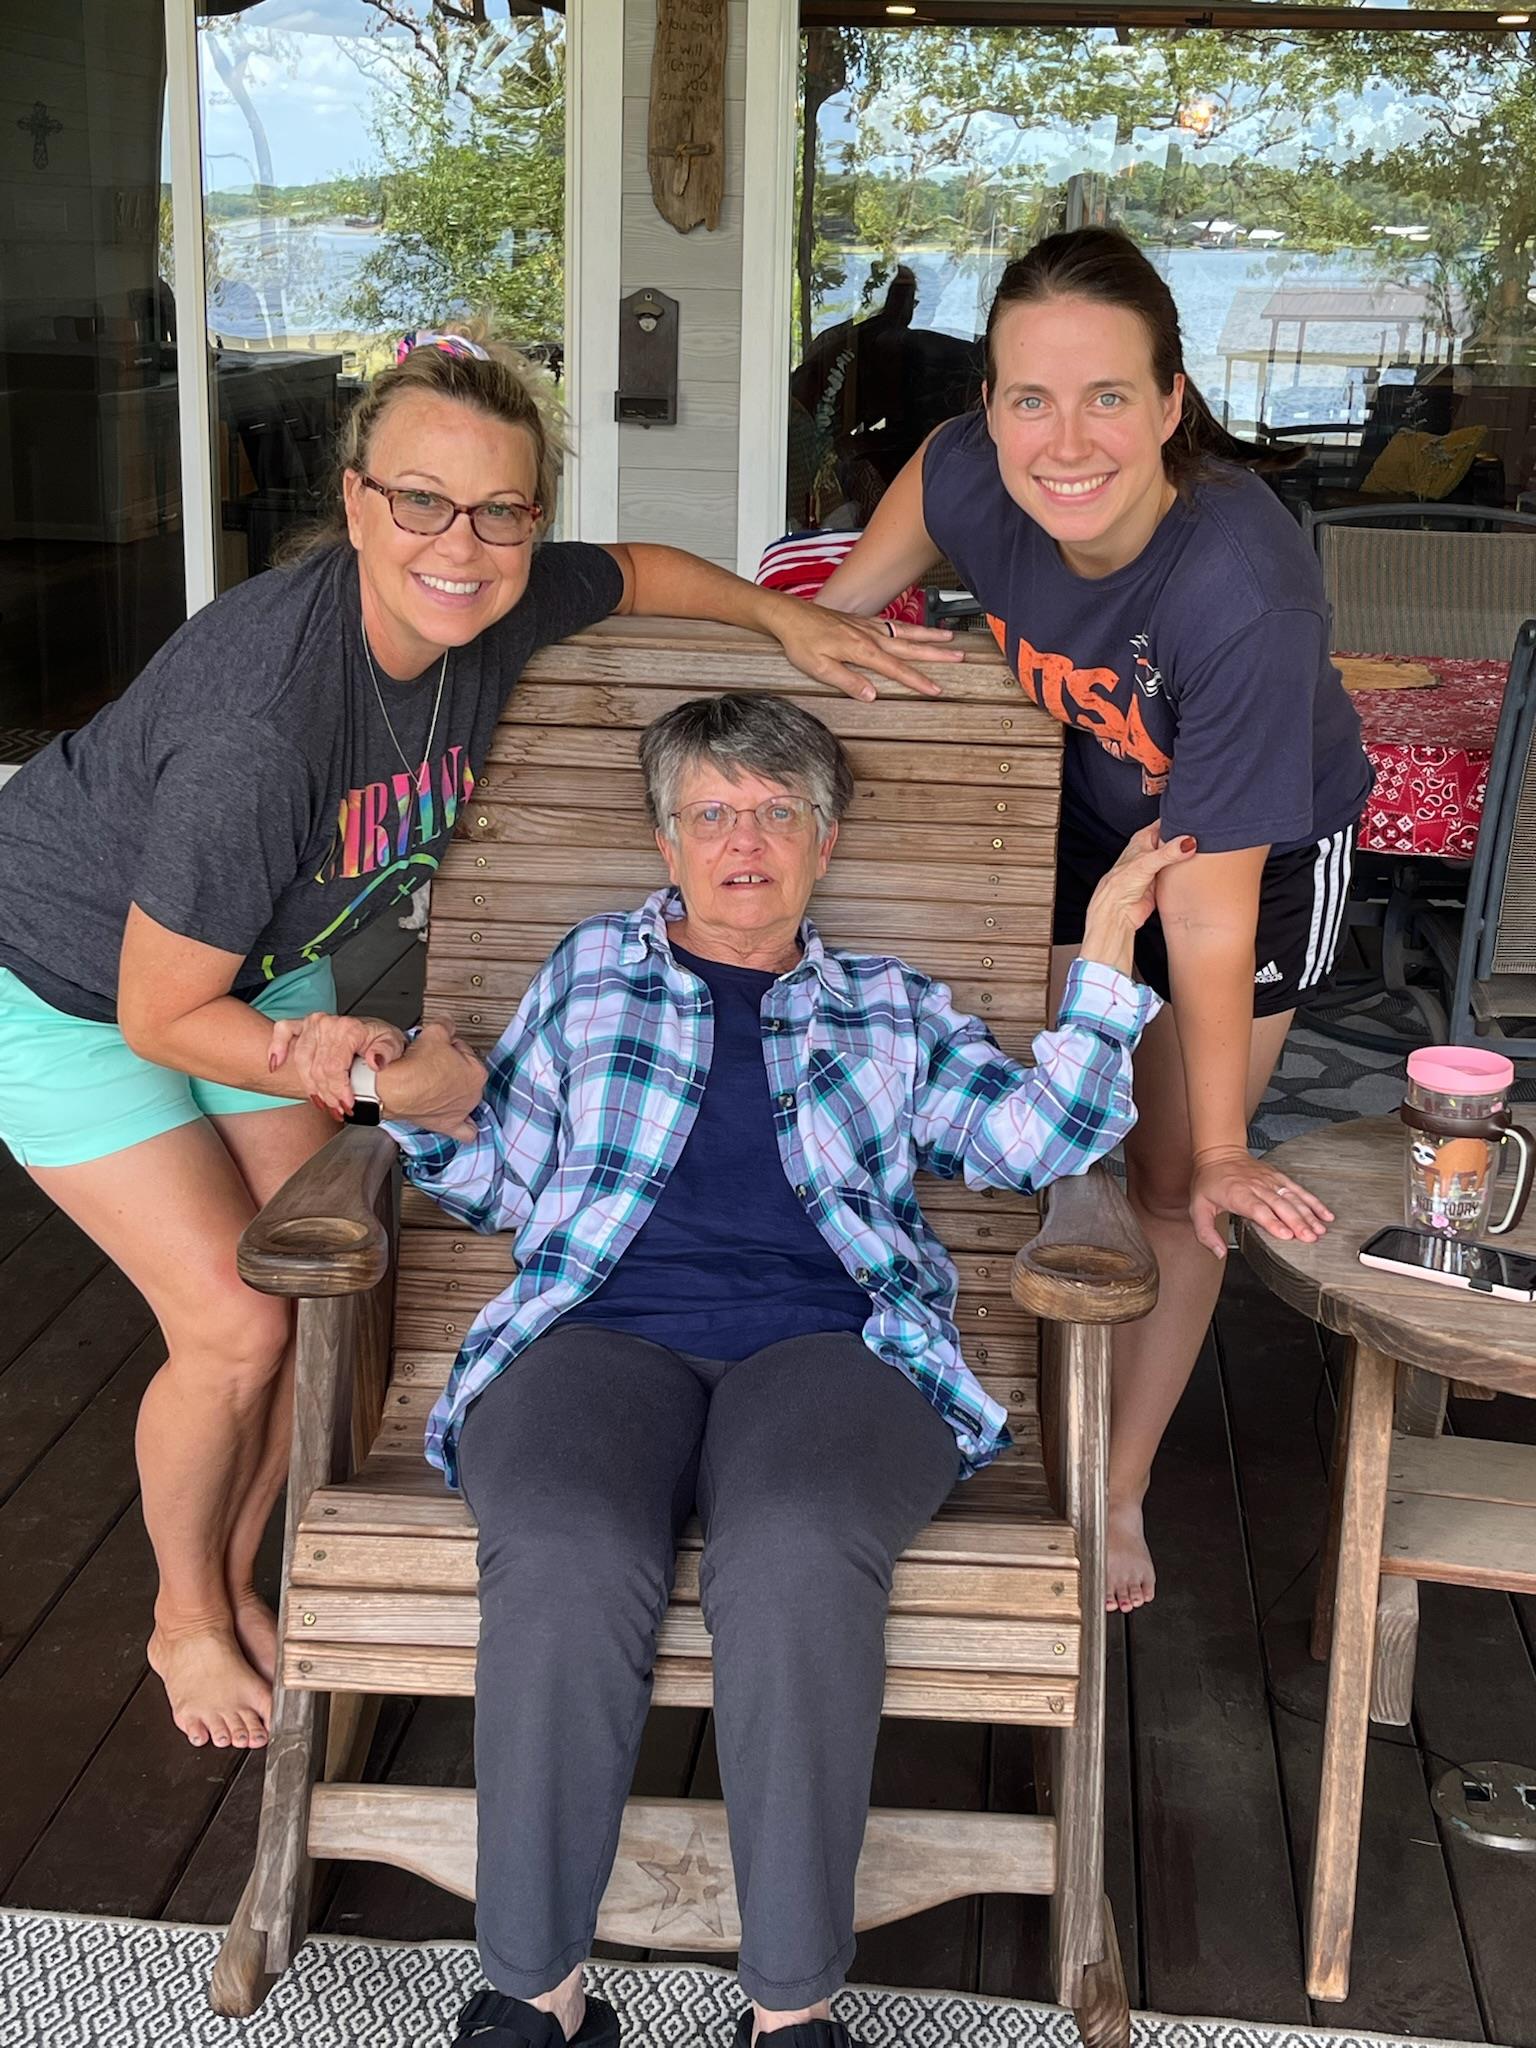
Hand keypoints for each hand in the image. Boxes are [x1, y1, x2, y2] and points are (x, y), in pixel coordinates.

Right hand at [267, 1011, 406, 1116]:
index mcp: (348, 1028)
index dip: (339, 1090)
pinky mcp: (302, 1025)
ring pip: (301, 1062)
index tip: (347, 1104)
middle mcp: (327, 1024)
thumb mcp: (392, 1045)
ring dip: (310, 1086)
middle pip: (318, 1069)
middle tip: (339, 1109)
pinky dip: (277, 1047)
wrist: (374, 1032)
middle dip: (328, 1095)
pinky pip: (283, 1032)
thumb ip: (385, 1053)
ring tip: (323, 1102)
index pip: (334, 1066)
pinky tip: (277, 1064)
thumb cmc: (380, 1039)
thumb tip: (374, 1061)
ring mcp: (312, 1024)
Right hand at [374, 1022, 485, 1139]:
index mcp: (476, 1072)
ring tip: (436, 1083)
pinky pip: (465, 1131)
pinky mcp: (448, 1125)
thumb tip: (447, 1023)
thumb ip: (446, 1025)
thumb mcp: (434, 1033)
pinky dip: (465, 1126)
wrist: (392, 1089)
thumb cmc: (413, 1067)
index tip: (437, 1047)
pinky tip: (462, 1120)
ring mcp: (461, 1111)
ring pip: (465, 1098)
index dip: (448, 1045)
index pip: (464, 1050)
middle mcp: (473, 1094)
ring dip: (454, 1090)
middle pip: (463, 1073)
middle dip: (450, 1066)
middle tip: (432, 1063)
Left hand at [766, 596, 963, 700]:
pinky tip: (916, 630)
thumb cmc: (800, 641)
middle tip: (960, 656)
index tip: (936, 689)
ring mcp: (867, 626)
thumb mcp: (818, 667)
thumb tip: (871, 695)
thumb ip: (846, 681)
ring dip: (929, 635)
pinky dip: (909, 627)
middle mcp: (869, 636)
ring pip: (905, 632)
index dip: (917, 681)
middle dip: (936, 653)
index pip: (896, 669)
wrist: (788, 615)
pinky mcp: (861, 621)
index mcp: (861, 650)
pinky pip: (892, 624)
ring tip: (950, 638)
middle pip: (910, 646)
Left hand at [1079, 825, 1198, 975]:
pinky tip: (1195, 869)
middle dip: (1186, 839)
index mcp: (1143, 839)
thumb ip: (1168, 852)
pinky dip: (1186, 871)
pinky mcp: (1164, 881)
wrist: (1119, 912)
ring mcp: (1158, 866)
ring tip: (1204, 851)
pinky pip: (1179, 873)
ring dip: (1187, 856)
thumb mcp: (1146, 862)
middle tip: (1204, 837)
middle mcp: (1150, 851)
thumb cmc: (1119, 885)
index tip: (1195, 819)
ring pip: (1178, 856)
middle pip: (1174, 839)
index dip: (1178, 819)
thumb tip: (1188, 842)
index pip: (1164, 823)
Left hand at [1189, 1147, 1334, 1260]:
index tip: (1287, 1235)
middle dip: (1298, 1222)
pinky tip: (1325, 1214)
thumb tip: (1218, 1253)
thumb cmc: (1209, 1181)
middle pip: (1280, 1206)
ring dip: (1309, 1214)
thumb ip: (1206, 1233)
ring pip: (1293, 1198)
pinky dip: (1313, 1201)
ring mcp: (1270, 1181)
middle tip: (1310, 1238)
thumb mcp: (1197, 1208)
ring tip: (1320, 1230)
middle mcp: (1257, 1187)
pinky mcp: (1279, 1177)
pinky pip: (1298, 1189)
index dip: (1273, 1222)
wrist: (1219, 1153)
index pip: (1258, 1210)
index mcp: (1238, 1194)